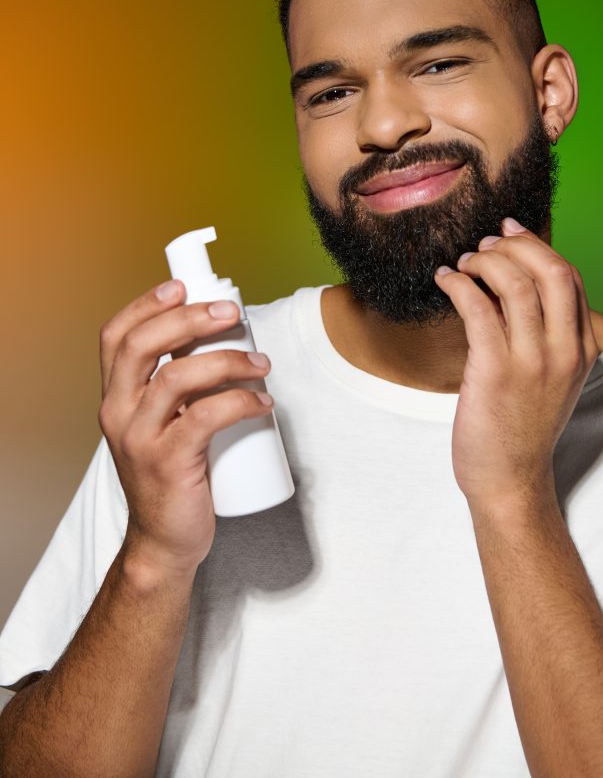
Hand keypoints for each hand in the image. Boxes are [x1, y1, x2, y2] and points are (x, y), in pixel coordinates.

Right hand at [98, 279, 274, 576]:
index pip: (116, 336)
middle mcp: (118, 413)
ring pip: (177, 377)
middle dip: (190, 318)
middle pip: (142, 345)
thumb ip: (174, 386)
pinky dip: (239, 400)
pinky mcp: (167, 463)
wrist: (164, 541)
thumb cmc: (173, 473)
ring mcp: (139, 439)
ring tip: (261, 363)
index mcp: (115, 397)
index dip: (145, 304)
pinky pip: (205, 417)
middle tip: (232, 313)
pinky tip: (262, 401)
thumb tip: (217, 338)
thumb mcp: (160, 423)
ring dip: (227, 360)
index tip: (182, 286)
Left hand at [433, 217, 598, 508]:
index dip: (538, 247)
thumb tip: (509, 283)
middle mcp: (563, 352)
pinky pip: (479, 309)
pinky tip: (445, 281)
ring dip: (484, 262)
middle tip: (484, 244)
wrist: (509, 481)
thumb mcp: (551, 378)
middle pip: (551, 272)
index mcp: (580, 350)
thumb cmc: (521, 426)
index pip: (571, 279)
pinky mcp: (496, 372)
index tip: (510, 233)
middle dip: (516, 246)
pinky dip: (459, 284)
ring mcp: (532, 363)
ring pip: (515, 285)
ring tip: (464, 263)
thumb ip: (543, 335)